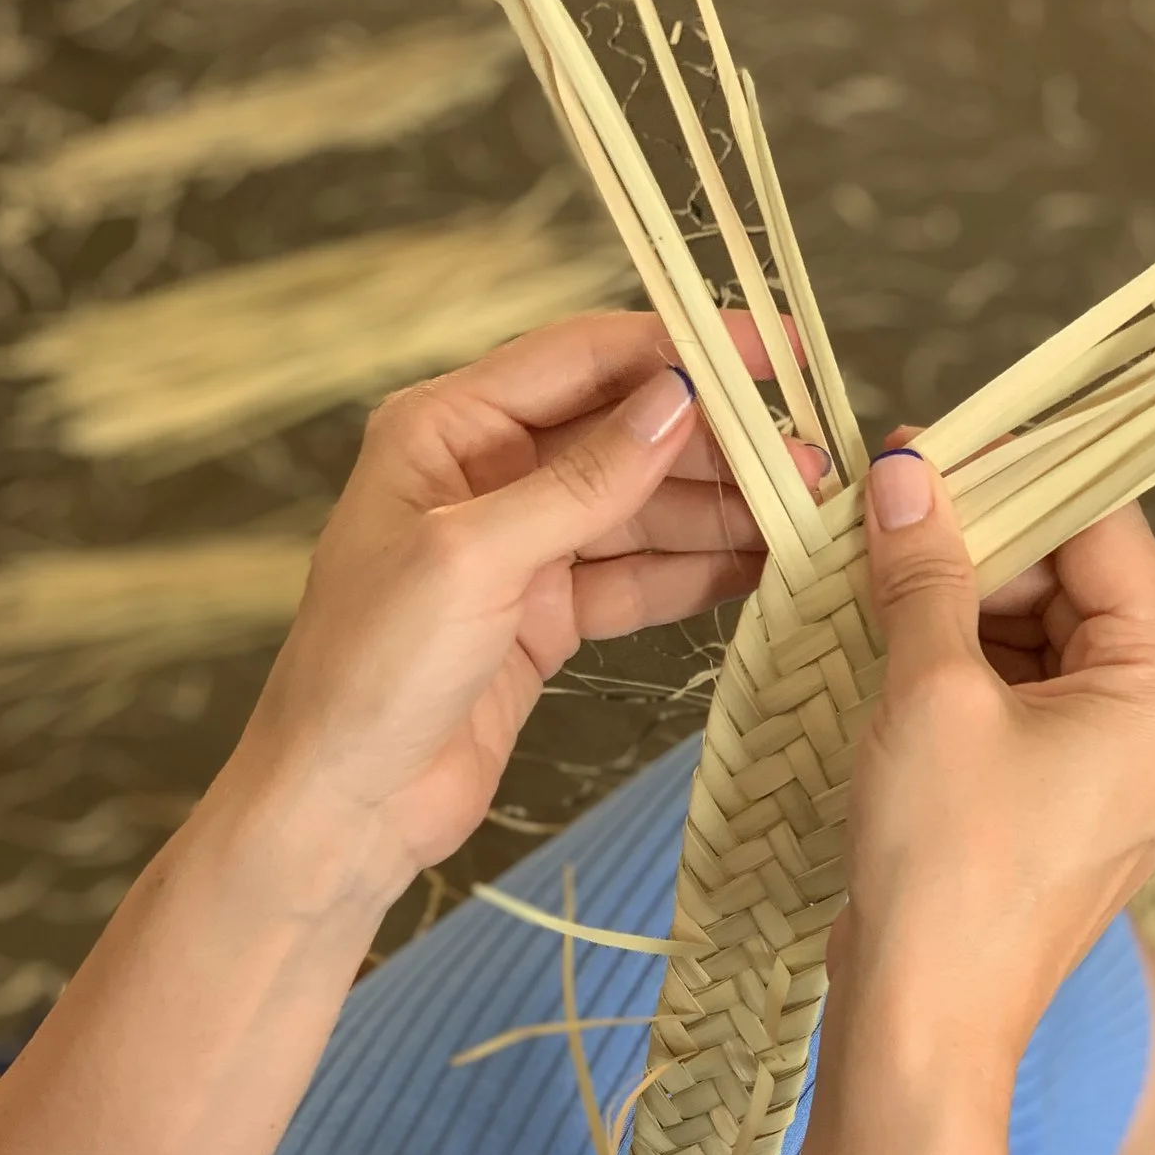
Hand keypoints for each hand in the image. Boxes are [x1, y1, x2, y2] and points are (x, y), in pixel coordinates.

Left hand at [229, 312, 825, 905]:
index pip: (581, 360)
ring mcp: (520, 549)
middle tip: (810, 457)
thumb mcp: (476, 558)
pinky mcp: (544, 619)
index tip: (773, 353)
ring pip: (640, 510)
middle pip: (623, 434)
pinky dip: (695, 572)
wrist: (343, 805)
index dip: (680, 348)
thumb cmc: (371, 670)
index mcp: (446, 430)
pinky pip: (635, 578)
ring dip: (721, 510)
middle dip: (717, 441)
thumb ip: (582, 482)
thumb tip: (675, 402)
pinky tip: (762, 565)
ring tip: (807, 513)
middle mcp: (485, 475)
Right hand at [839, 446, 1154, 1060]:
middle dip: (976, 552)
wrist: (926, 1022)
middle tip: (878, 531)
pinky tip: (895, 665)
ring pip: (1047, 643)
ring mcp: (1130, 772)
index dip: (1008, 481)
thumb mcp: (929, 695)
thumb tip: (906, 475)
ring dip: (962, 613)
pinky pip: (1033, 706)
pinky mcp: (1079, 808)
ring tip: (872, 600)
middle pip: (1076, 584)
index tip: (918, 459)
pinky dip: (969, 677)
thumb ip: (925, 572)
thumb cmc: (944, 870)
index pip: (1102, 526)